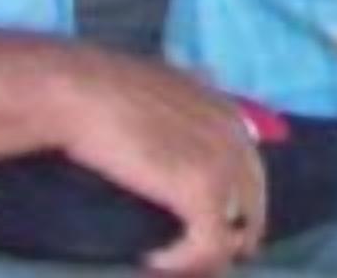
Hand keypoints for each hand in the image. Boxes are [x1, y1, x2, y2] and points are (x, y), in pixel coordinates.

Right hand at [43, 49, 269, 274]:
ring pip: (234, 233)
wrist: (84, 94)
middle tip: (193, 257)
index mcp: (229, 113)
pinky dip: (184, 262)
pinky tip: (152, 257)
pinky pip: (210, 245)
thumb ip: (195, 86)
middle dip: (228, 239)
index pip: (250, 172)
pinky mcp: (200, 192)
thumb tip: (208, 80)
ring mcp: (222, 164)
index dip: (233, 205)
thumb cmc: (112, 87)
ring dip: (204, 256)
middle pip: (252, 207)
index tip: (209, 226)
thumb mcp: (170, 77)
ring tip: (171, 263)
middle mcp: (236, 137)